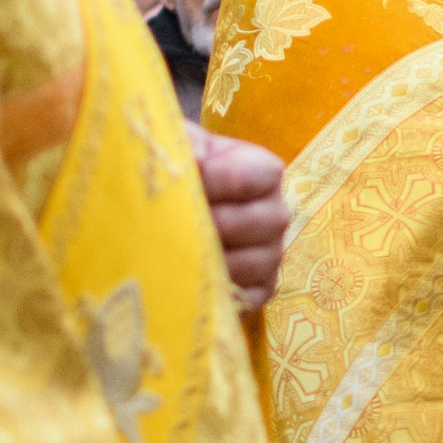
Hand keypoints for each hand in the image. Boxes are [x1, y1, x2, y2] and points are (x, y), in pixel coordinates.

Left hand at [188, 127, 289, 312]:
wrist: (167, 210)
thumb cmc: (176, 173)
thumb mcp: (178, 147)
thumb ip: (186, 145)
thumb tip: (195, 162)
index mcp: (262, 171)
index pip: (260, 175)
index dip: (222, 179)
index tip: (186, 182)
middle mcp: (275, 212)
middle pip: (264, 221)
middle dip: (214, 223)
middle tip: (177, 224)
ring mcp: (270, 254)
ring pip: (256, 263)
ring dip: (214, 259)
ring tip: (179, 252)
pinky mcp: (260, 289)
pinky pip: (250, 297)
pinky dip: (220, 291)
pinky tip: (193, 280)